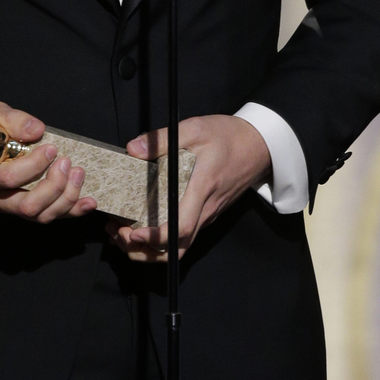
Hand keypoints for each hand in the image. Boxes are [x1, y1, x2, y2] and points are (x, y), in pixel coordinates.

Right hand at [0, 100, 96, 221]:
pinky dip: (71, 211)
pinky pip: (48, 217)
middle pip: (26, 205)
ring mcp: (5, 207)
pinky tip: (88, 202)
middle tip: (67, 162)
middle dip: (54, 186)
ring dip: (65, 197)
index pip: (8, 178)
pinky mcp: (21, 210)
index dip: (35, 166)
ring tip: (78, 173)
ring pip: (39, 215)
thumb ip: (12, 120)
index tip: (51, 148)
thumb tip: (36, 130)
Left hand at [109, 115, 270, 262]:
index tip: (133, 233)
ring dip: (149, 250)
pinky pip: (183, 236)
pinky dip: (160, 240)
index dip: (155, 237)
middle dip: (144, 252)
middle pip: (176, 249)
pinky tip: (141, 226)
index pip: (180, 226)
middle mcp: (205, 210)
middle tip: (120, 236)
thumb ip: (163, 139)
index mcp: (201, 189)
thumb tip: (133, 149)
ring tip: (123, 234)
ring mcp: (207, 215)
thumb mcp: (196, 128)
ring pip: (179, 247)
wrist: (260, 145)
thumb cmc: (229, 136)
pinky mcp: (206, 214)